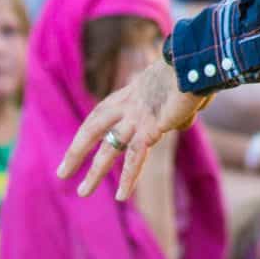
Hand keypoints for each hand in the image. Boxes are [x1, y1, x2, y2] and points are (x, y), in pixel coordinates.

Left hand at [57, 59, 211, 200]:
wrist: (196, 62)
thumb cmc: (195, 70)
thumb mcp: (179, 90)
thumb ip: (176, 109)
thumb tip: (182, 122)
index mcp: (133, 90)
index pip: (103, 112)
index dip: (91, 129)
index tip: (79, 144)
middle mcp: (130, 103)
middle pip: (94, 128)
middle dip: (77, 151)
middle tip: (63, 172)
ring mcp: (137, 116)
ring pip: (109, 148)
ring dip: (95, 172)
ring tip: (83, 193)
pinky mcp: (150, 128)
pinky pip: (135, 157)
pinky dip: (128, 178)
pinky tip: (121, 196)